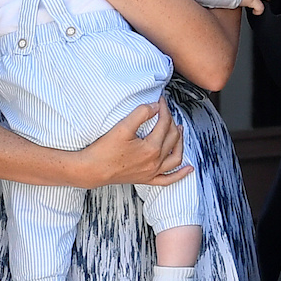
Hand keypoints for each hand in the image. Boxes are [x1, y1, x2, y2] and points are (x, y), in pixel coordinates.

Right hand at [75, 96, 189, 188]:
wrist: (91, 170)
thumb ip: (141, 114)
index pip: (164, 124)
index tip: (160, 100)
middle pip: (171, 138)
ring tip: (180, 130)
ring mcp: (152, 172)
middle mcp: (155, 161)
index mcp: (151, 148)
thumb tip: (155, 107)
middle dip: (171, 121)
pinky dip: (180, 174)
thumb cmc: (104, 150)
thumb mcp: (122, 127)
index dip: (164, 109)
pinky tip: (189, 169)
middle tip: (165, 111)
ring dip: (180, 142)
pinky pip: (168, 179)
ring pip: (175, 157)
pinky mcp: (146, 179)